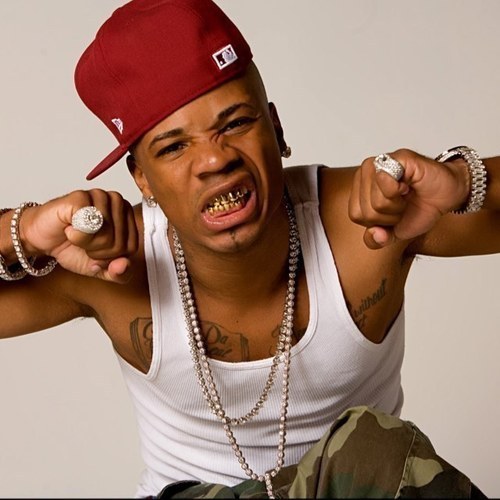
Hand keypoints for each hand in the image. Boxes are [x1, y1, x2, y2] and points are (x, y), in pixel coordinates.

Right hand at [20, 189, 138, 282]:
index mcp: (128, 216)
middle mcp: (117, 202)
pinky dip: (76, 236)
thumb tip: (124, 265)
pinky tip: (69, 227)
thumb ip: (118, 273)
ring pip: (106, 236)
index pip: (130, 248)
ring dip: (86, 243)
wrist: (41, 238)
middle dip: (97, 252)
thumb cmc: (72, 247)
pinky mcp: (81, 196)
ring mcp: (100, 196)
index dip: (109, 258)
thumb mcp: (99, 268)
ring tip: (76, 233)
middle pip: (119, 244)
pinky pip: (89, 227)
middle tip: (83, 241)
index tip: (95, 249)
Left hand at [348, 149, 469, 248]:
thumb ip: (377, 240)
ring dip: (397, 204)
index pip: (356, 215)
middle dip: (390, 215)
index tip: (394, 213)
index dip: (378, 222)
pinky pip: (385, 181)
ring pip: (376, 200)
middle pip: (367, 210)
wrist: (447, 196)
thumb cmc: (420, 208)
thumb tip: (374, 234)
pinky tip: (409, 184)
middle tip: (404, 202)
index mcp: (359, 189)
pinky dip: (400, 191)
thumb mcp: (394, 232)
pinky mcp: (395, 157)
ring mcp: (379, 163)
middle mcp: (365, 173)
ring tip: (406, 194)